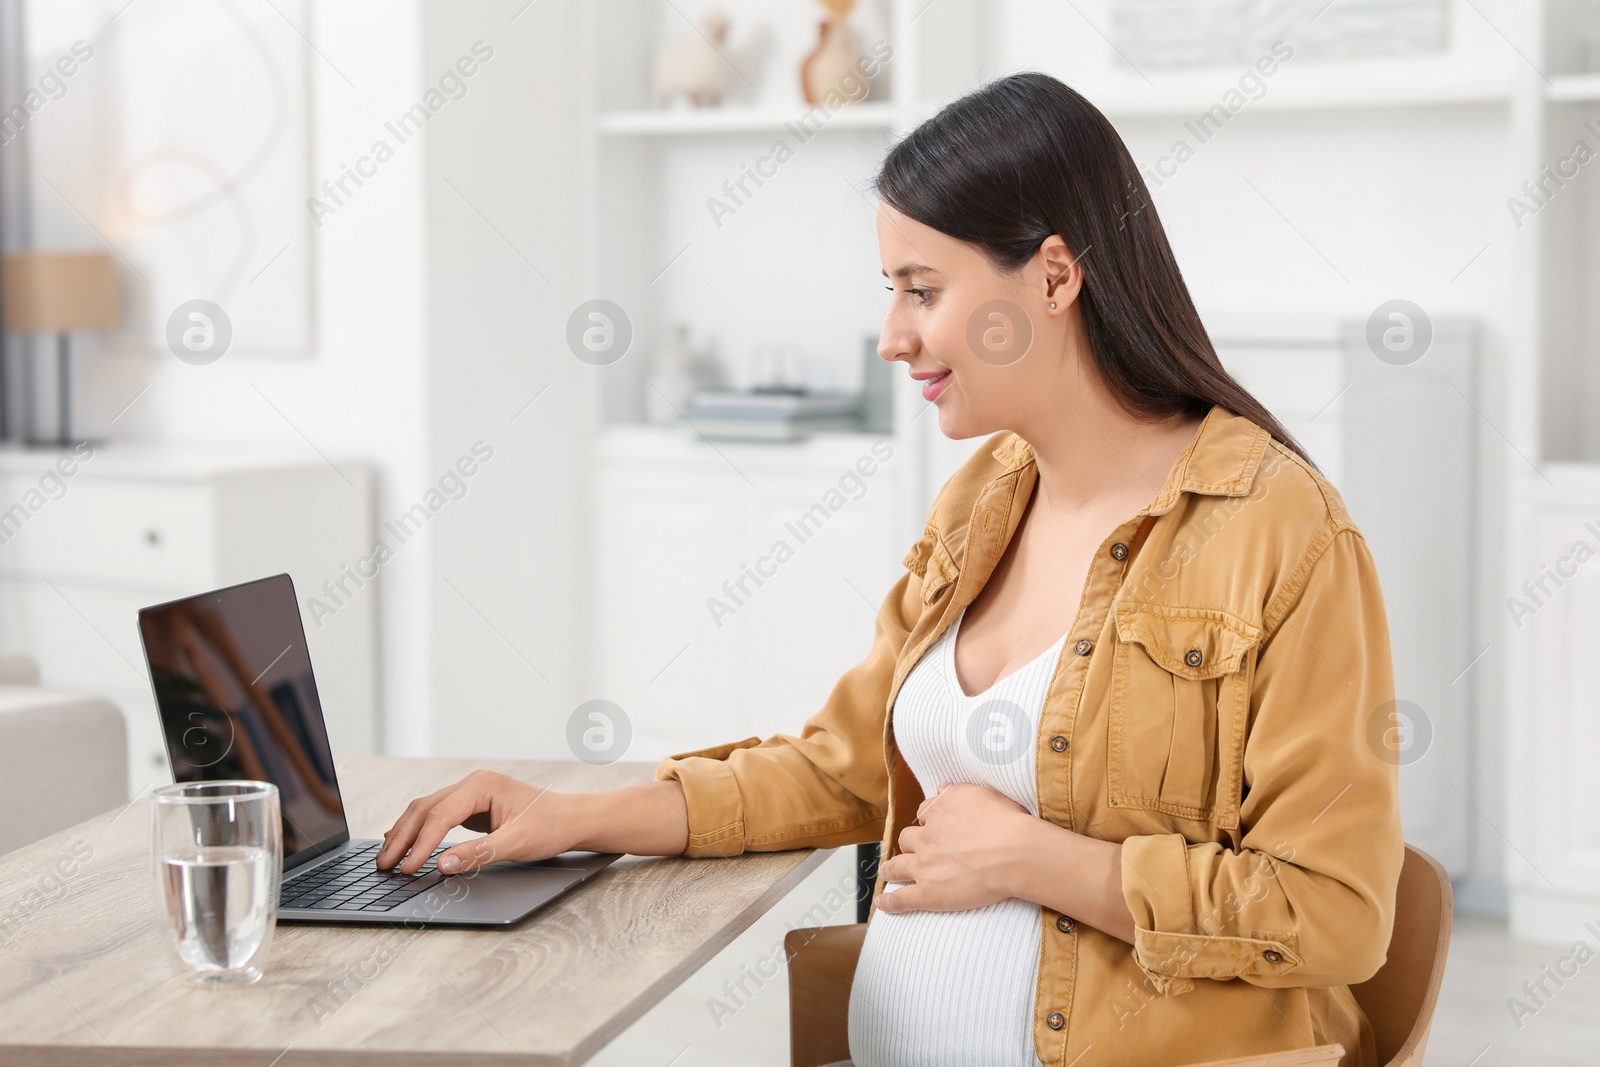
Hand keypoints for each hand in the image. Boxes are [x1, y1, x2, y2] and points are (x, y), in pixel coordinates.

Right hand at [376, 769, 571, 874]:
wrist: (572, 819)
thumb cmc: (551, 827)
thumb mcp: (516, 844)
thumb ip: (478, 854)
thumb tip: (442, 865)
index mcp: (481, 786)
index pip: (439, 816)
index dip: (420, 844)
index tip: (407, 869)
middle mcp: (472, 784)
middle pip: (424, 809)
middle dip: (402, 838)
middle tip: (384, 865)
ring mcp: (470, 792)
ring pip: (426, 810)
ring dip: (406, 833)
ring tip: (387, 857)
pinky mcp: (472, 805)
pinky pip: (437, 815)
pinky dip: (419, 830)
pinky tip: (404, 842)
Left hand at [874, 782, 1034, 913]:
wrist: (1014, 852)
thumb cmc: (1006, 823)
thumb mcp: (982, 794)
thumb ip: (958, 791)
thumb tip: (942, 788)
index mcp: (939, 812)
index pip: (923, 814)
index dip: (926, 822)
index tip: (928, 826)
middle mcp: (927, 837)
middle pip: (907, 839)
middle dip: (908, 844)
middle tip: (911, 850)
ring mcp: (925, 866)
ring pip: (897, 866)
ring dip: (891, 869)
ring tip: (887, 873)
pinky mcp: (928, 893)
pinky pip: (901, 898)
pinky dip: (889, 902)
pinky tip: (883, 903)